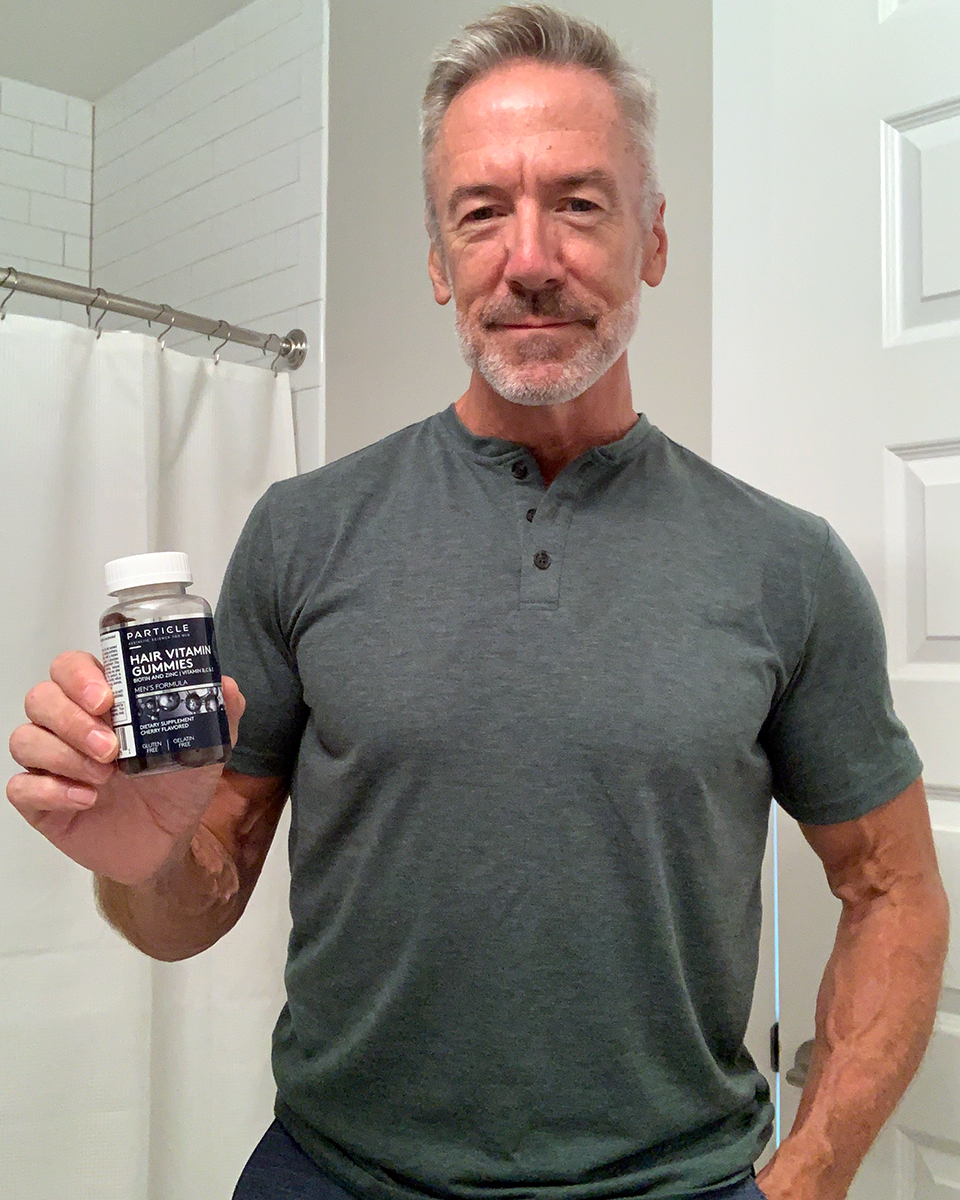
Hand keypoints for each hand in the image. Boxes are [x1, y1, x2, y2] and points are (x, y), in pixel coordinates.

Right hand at [7, 650, 244, 884]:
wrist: (170, 840)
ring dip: (63, 755)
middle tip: (111, 747)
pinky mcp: (41, 802)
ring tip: (105, 777)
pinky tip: (86, 800)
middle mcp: (70, 725)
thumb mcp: (207, 745)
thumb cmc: (179, 783)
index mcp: (103, 702)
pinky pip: (21, 788)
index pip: (69, 668)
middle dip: (71, 719)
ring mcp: (52, 762)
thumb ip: (219, 712)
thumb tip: (225, 685)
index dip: (78, 676)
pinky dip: (51, 791)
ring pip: (25, 739)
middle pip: (41, 698)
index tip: (106, 699)